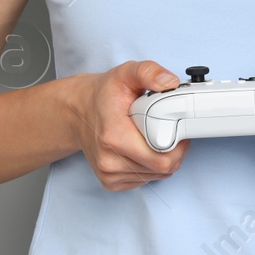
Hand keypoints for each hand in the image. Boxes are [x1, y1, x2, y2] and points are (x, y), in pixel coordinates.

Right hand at [64, 60, 187, 191]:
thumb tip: (170, 82)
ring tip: (151, 136)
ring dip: (162, 158)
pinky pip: (145, 180)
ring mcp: (109, 175)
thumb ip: (148, 72)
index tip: (175, 127)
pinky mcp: (110, 182)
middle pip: (162, 169)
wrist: (77, 112)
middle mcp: (109, 161)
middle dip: (174, 150)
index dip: (178, 144)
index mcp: (114, 137)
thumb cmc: (103, 95)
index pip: (162, 158)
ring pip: (156, 176)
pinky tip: (142, 148)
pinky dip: (150, 166)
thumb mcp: (125, 74)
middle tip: (167, 130)